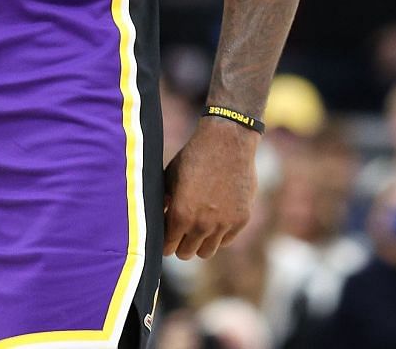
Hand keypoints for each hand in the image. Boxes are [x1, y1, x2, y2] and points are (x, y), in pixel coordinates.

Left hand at [162, 117, 256, 259]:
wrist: (227, 141)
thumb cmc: (194, 156)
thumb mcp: (170, 177)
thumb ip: (163, 203)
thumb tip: (154, 219)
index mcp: (181, 214)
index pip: (168, 247)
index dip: (165, 243)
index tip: (167, 236)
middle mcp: (202, 224)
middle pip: (187, 253)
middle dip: (181, 244)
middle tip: (181, 232)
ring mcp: (224, 224)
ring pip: (207, 252)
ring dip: (200, 243)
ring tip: (198, 228)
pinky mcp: (241, 219)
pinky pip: (226, 240)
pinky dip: (219, 234)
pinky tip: (215, 219)